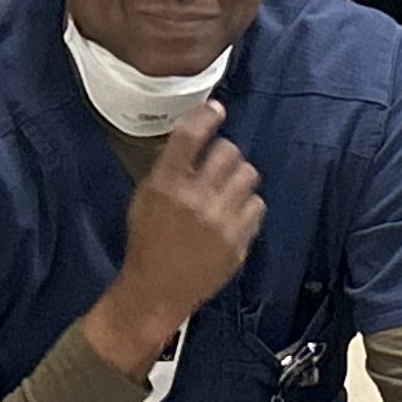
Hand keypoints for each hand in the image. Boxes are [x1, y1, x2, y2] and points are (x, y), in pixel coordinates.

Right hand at [84, 102, 264, 372]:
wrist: (157, 291)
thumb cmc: (146, 242)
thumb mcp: (144, 198)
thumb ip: (169, 168)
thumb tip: (197, 136)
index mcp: (167, 185)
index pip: (192, 135)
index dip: (207, 115)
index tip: (216, 110)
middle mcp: (197, 199)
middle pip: (229, 150)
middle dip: (223, 154)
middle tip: (216, 166)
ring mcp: (222, 221)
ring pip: (248, 174)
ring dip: (238, 177)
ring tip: (227, 189)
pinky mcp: (239, 240)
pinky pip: (257, 205)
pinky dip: (247, 206)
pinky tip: (233, 214)